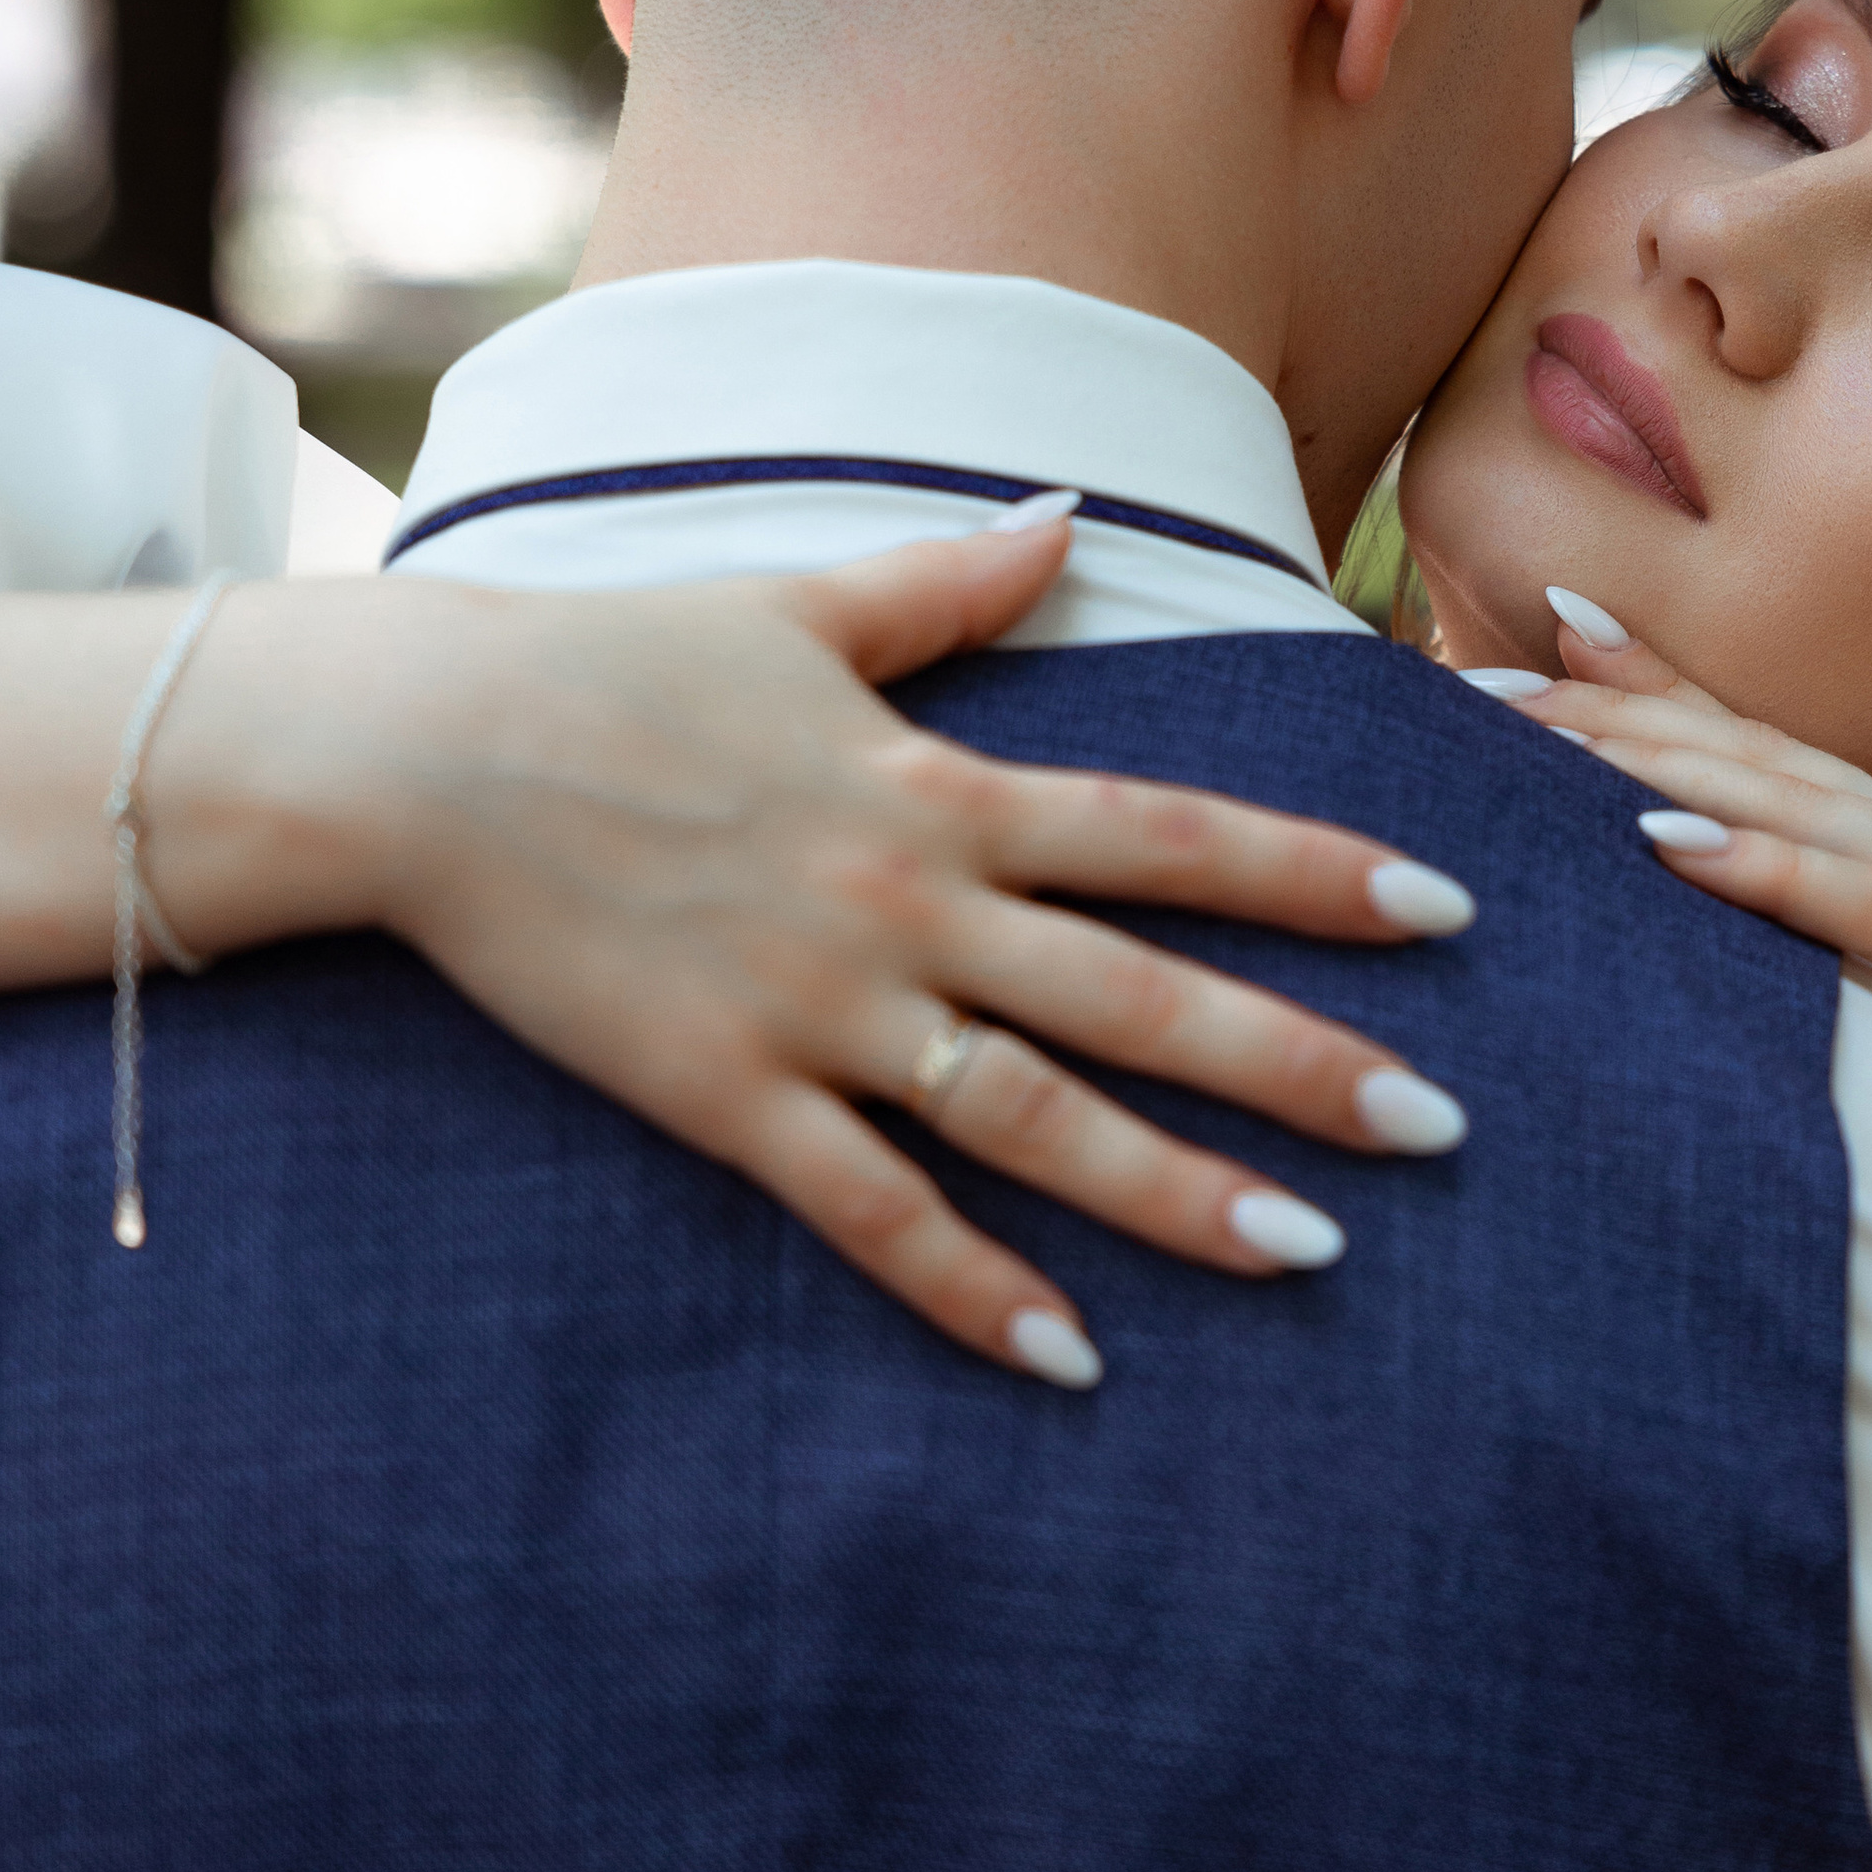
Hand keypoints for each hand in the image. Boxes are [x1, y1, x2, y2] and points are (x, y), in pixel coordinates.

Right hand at [257, 517, 1473, 1388]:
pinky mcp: (725, 1098)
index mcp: (938, 786)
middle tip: (1438, 1129)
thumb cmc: (617, 662)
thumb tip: (1069, 514)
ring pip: (1033, 1118)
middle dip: (1299, 1062)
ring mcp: (820, 1010)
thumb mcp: (801, 607)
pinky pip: (871, 1212)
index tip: (1443, 914)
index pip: (1168, 835)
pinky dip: (971, 1288)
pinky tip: (1071, 1356)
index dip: (1312, 873)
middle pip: (1139, 993)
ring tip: (1311, 1256)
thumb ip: (950, 585)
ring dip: (1175, 1193)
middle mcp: (906, 905)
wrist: (428, 748)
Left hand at [1506, 619, 1871, 1254]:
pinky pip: (1859, 901)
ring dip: (1640, 754)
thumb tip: (1807, 1021)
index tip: (1544, 645)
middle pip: (1740, 757)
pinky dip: (1756, 859)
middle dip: (1599, 710)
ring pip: (1774, 798)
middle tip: (1460, 675)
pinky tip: (1659, 836)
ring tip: (1518, 721)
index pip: (1771, 763)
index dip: (1658, 698)